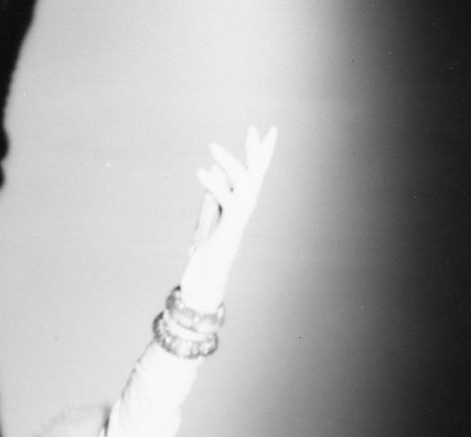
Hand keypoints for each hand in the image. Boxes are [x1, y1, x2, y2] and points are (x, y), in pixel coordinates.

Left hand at [178, 125, 277, 312]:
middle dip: (256, 150)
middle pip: (255, 171)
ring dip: (229, 161)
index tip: (270, 130)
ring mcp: (241, 213)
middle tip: (254, 128)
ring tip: (212, 146)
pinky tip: (200, 170)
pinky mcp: (230, 223)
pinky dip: (212, 183)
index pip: (256, 170)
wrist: (208, 273)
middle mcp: (246, 204)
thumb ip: (213, 191)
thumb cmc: (207, 247)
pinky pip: (224, 198)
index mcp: (242, 200)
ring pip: (242, 179)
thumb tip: (215, 167)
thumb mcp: (208, 213)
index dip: (263, 151)